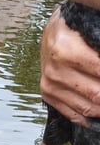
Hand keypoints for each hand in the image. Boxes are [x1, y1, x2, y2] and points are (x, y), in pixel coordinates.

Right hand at [41, 7, 99, 124]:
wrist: (51, 32)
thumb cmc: (77, 27)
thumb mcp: (93, 29)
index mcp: (66, 50)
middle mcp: (55, 71)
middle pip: (97, 95)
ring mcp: (50, 85)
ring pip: (88, 108)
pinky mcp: (48, 95)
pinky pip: (75, 115)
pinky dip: (93, 118)